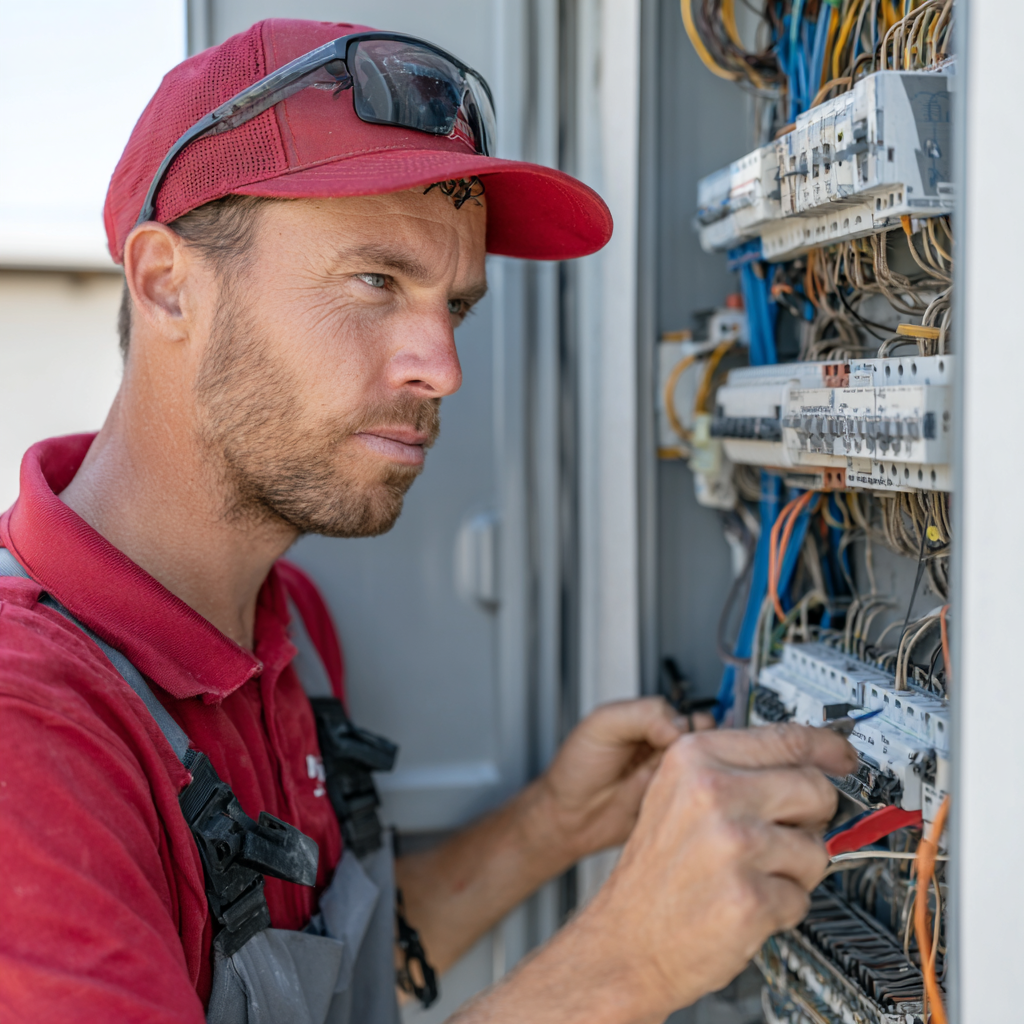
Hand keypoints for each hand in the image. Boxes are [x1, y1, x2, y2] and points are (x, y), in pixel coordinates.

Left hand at [535, 697, 714, 864]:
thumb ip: (642, 715)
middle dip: (695, 756)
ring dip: (692, 780)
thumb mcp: (602, 725)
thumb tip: (680, 726)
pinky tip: (670, 802)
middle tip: (669, 765)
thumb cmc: (577, 768)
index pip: (693, 718)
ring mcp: (671, 779)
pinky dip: (690, 803)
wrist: (567, 816)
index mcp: (652, 723)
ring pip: (704, 775)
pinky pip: (695, 803)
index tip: (678, 741)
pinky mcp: (673, 806)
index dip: (692, 730)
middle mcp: (666, 749)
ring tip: (662, 784)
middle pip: (705, 747)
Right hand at [565, 724, 856, 1018]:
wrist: (627, 939)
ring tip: (748, 876)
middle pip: (815, 789)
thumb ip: (734, 769)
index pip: (786, 737)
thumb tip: (805, 761)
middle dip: (809, 819)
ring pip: (817, 849)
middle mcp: (713, 792)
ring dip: (794, 871)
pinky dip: (782, 909)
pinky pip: (803, 897)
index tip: (842, 755)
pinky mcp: (750, 896)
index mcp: (694, 757)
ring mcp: (733, 844)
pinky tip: (743, 904)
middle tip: (777, 838)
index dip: (827, 747)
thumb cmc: (656, 872)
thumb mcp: (677, 795)